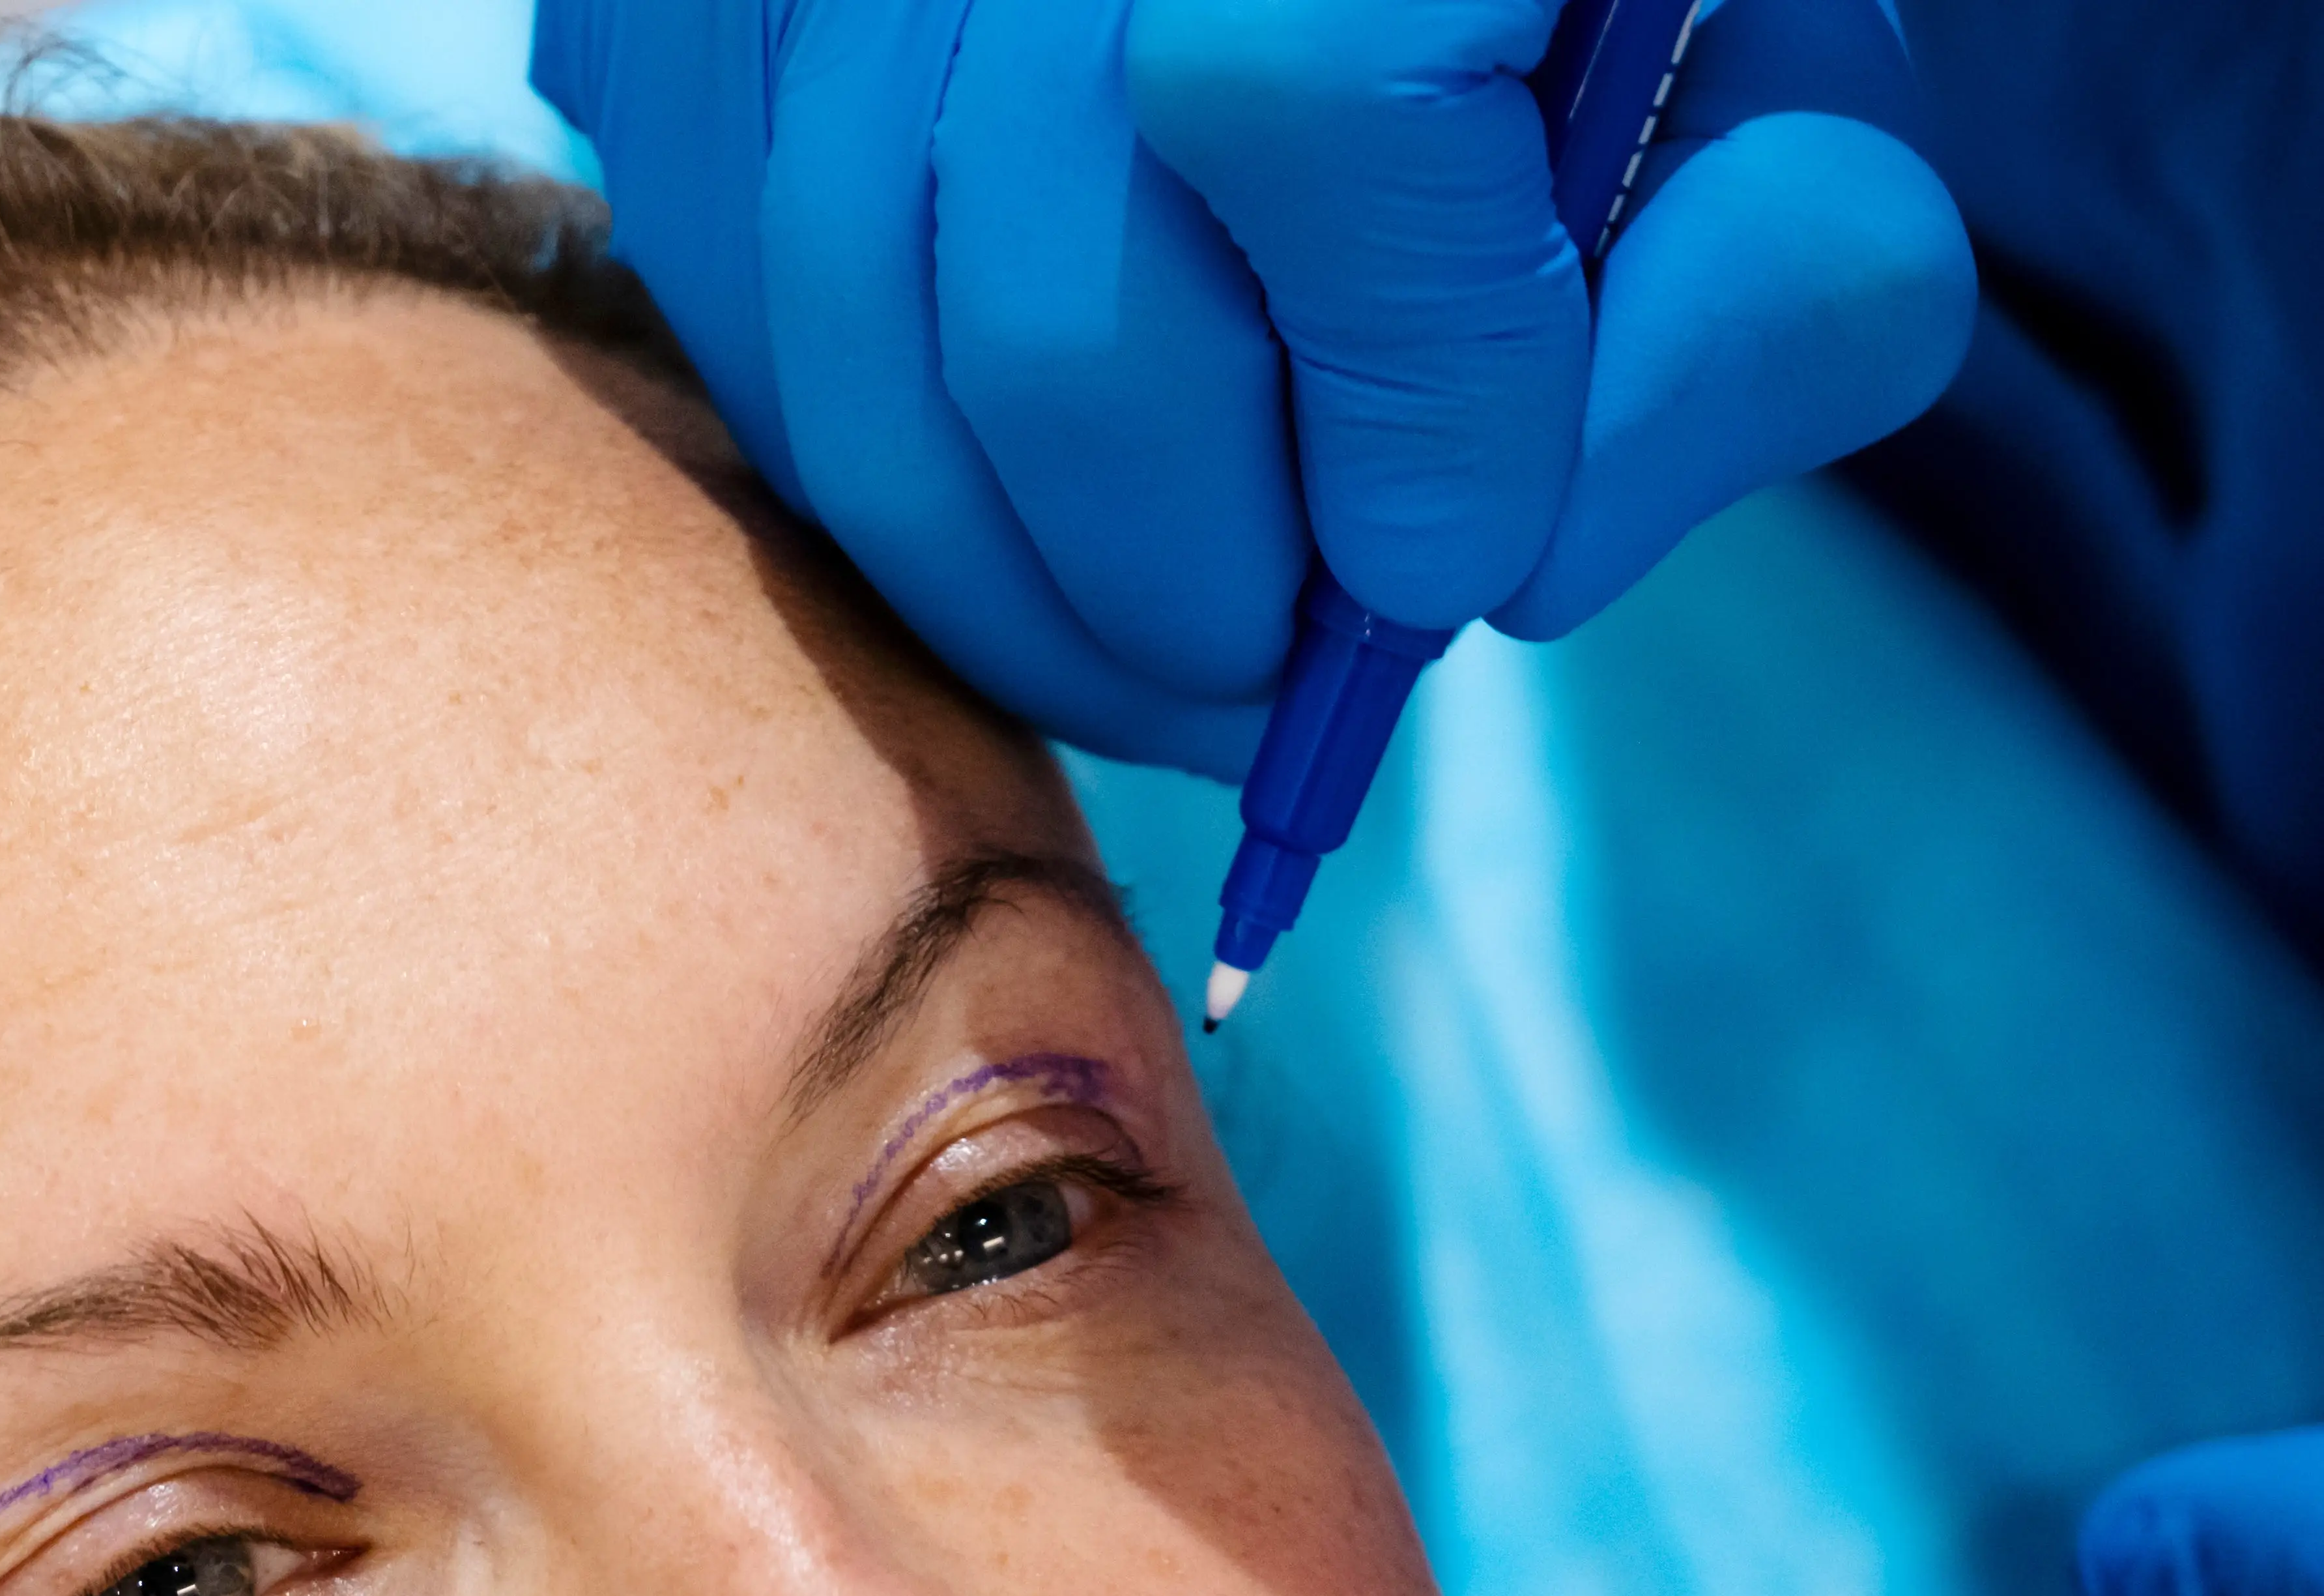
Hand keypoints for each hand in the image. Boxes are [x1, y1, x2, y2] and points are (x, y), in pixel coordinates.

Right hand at [529, 0, 1977, 774]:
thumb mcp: (1787, 113)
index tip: (1447, 562)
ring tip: (1152, 629)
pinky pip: (701, 287)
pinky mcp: (668, 4)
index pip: (1306, 94)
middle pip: (1046, 295)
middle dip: (1181, 577)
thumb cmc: (1595, 3)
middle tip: (1274, 669)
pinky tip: (997, 488)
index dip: (1394, 392)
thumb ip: (1755, 313)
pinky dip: (854, 455)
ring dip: (1006, 576)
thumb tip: (1474, 560)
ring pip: (842, 338)